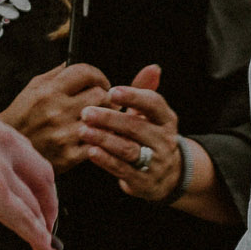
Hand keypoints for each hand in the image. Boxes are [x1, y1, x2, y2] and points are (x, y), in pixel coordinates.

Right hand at [0, 63, 110, 169]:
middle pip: (100, 95)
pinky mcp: (69, 156)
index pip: (85, 73)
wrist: (7, 149)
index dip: (98, 75)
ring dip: (105, 118)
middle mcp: (57, 111)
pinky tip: (95, 137)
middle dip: (104, 96)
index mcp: (49, 91)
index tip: (100, 81)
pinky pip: (98, 143)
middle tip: (103, 101)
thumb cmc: (21, 117)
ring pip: (103, 119)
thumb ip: (56, 74)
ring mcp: (64, 134)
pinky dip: (100, 139)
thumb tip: (74, 63)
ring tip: (101, 118)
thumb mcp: (32, 88)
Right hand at [0, 97, 58, 249]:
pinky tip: (43, 249)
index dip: (26, 170)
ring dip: (43, 221)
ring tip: (46, 239)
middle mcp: (0, 140)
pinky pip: (25, 219)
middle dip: (45, 196)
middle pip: (39, 171)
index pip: (16, 147)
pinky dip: (36, 236)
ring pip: (33, 199)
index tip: (27, 185)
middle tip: (47, 215)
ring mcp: (1, 167)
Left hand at [77, 72, 182, 200]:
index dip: (133, 96)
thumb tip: (153, 67)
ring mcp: (156, 163)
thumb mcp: (150, 116)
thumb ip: (145, 91)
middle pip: (137, 127)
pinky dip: (106, 160)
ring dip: (104, 139)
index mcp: (166, 120)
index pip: (154, 104)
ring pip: (128, 149)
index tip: (111, 91)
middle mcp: (164, 141)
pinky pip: (123, 169)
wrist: (166, 177)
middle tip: (86, 112)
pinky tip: (91, 151)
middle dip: (110, 118)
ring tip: (83, 130)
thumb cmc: (149, 138)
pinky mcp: (144, 182)